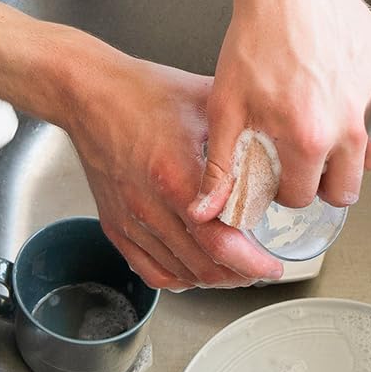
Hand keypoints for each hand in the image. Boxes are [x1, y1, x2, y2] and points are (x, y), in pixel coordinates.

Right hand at [58, 47, 282, 290]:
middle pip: (203, 266)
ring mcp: (129, 219)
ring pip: (180, 274)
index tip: (273, 264)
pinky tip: (196, 269)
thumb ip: (243, 135)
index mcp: (175, 176)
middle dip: (240, 275)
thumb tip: (282, 151)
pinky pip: (150, 271)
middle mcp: (149, 205)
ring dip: (213, 278)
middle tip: (260, 268)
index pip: (220, 242)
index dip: (252, 263)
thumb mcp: (206, 104)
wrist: (88, 94)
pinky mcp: (115, 225)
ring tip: (235, 268)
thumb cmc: (143, 93)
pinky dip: (179, 278)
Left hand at [193, 0, 370, 219]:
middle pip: (346, 190)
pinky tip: (341, 95)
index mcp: (309, 138)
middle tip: (304, 155)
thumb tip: (206, 210)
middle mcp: (351, 126)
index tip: (280, 170)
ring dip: (350, 153)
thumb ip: (220, 165)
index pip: (304, 197)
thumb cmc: (258, 35)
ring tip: (325, 125)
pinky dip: (370, 117)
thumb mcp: (226, 105)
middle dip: (323, 181)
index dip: (286, 188)